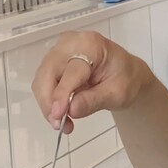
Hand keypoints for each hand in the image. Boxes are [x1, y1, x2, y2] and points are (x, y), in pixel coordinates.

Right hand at [31, 32, 150, 133]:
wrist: (126, 73)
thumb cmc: (125, 79)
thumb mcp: (117, 93)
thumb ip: (94, 101)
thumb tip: (70, 110)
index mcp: (91, 45)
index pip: (71, 71)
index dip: (62, 94)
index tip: (58, 115)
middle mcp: (70, 43)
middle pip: (48, 73)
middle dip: (50, 102)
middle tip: (59, 125)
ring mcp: (59, 50)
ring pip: (42, 79)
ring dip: (48, 104)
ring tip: (63, 123)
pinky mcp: (54, 61)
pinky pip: (44, 82)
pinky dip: (49, 100)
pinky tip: (61, 114)